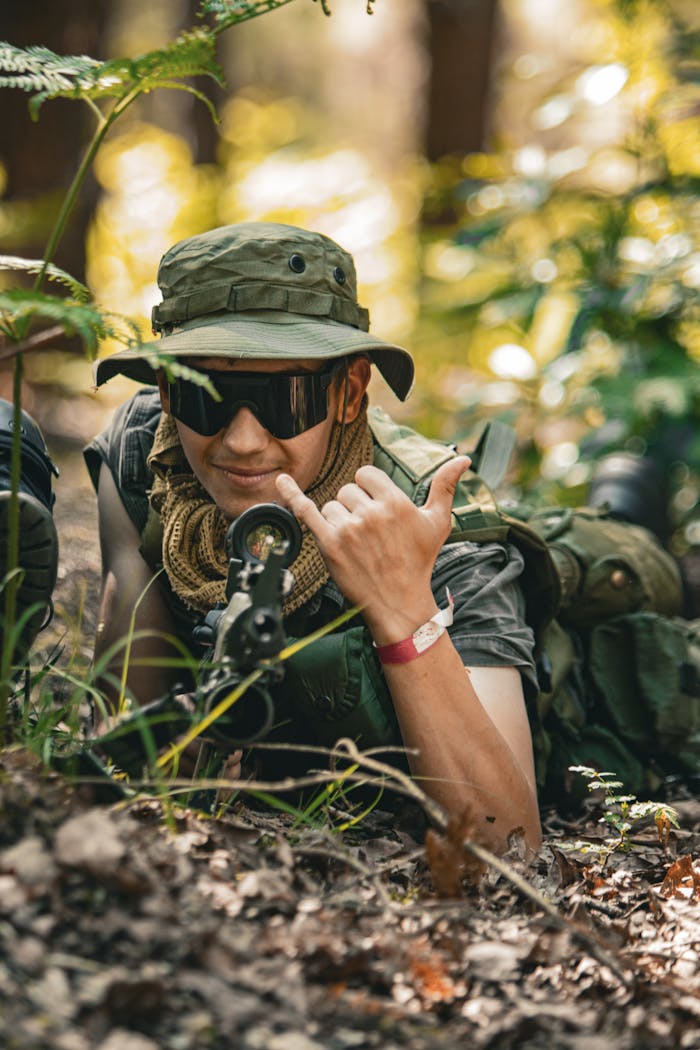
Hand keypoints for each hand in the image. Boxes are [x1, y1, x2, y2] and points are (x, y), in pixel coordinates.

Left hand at [275, 456, 469, 643]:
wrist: (400, 602)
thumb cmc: (419, 562)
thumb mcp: (437, 523)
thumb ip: (444, 487)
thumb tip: (462, 458)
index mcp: (395, 502)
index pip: (366, 475)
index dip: (369, 489)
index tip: (375, 506)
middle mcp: (370, 513)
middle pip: (348, 490)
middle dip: (355, 505)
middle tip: (369, 532)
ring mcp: (348, 529)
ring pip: (331, 505)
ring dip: (339, 518)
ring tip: (356, 541)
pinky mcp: (329, 544)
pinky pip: (305, 511)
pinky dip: (291, 495)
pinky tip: (281, 481)